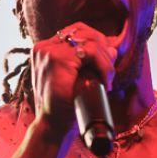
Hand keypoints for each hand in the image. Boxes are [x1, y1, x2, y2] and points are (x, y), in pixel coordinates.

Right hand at [28, 22, 118, 137]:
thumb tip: (113, 49)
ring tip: (106, 79)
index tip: (106, 61)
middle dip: (103, 49)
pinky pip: (90, 52)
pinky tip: (104, 80)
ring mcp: (49, 51)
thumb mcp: (79, 78)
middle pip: (83, 31)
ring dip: (105, 60)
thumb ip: (92, 62)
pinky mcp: (57, 59)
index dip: (96, 41)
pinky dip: (103, 65)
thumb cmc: (65, 106)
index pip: (76, 30)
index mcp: (45, 50)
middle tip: (108, 72)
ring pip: (89, 42)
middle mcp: (44, 47)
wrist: (53, 127)